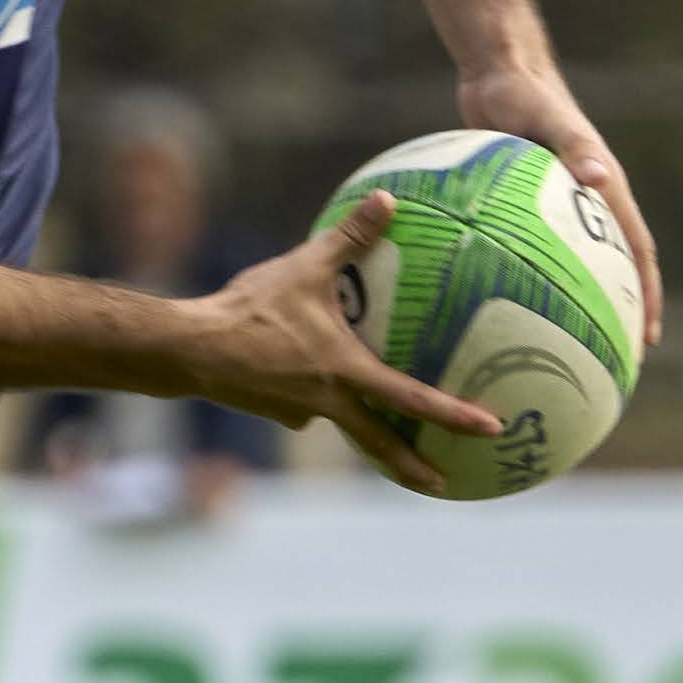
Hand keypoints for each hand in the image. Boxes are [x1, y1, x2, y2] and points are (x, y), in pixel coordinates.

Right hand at [187, 197, 504, 497]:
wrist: (191, 349)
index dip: (454, 415)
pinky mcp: (274, 411)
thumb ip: (350, 237)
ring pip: (340, 418)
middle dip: (413, 467)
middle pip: (380, 443)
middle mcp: (328, 403)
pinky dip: (311, 393)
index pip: (412, 399)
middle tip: (444, 483)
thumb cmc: (251, 309)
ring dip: (358, 422)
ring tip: (363, 410)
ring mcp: (299, 413)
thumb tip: (388, 198)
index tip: (491, 430)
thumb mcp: (305, 267)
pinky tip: (293, 366)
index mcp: (345, 372)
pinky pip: (304, 404)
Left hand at [457, 66, 662, 344]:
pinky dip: (521, 278)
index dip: (646, 297)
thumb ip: (573, 146)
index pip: (638, 254)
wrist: (497, 70)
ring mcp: (557, 206)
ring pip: (571, 266)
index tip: (646, 339)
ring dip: (571, 304)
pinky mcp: (525, 205)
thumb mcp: (547, 118)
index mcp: (604, 191)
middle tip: (608, 362)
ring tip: (552, 349)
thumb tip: (597, 178)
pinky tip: (491, 308)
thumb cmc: (525, 92)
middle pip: (610, 271)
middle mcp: (587, 203)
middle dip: (616, 316)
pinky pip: (529, 250)